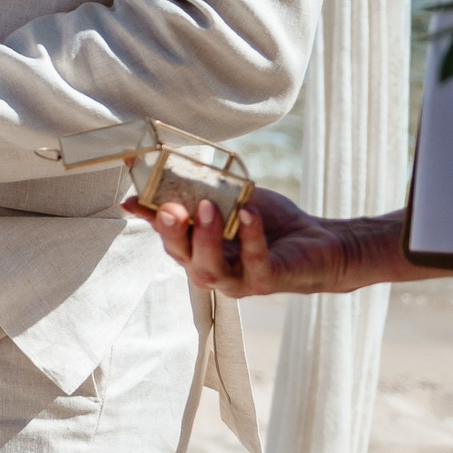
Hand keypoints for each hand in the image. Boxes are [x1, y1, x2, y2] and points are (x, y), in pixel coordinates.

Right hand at [128, 186, 438, 295]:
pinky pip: (254, 263)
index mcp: (197, 247)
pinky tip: (250, 212)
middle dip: (172, 233)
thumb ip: (199, 191)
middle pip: (181, 257)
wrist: (319, 242)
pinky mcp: (266, 282)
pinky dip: (250, 237)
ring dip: (205, 239)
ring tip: (208, 207)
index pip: (166, 233)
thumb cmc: (268, 222)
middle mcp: (211, 268)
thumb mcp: (230, 199)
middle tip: (172, 208)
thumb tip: (168, 171)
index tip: (133, 198)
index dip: (148, 217)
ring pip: (209, 270)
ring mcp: (237, 280)